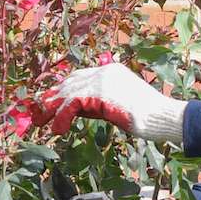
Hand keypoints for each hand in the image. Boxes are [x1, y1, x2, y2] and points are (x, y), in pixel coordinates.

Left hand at [47, 64, 186, 144]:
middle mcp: (104, 71)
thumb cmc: (147, 117)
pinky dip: (61, 117)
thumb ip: (96, 103)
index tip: (48, 103)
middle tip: (38, 114)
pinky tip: (58, 129)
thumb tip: (73, 110)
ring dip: (51, 109)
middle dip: (51, 99)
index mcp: (110, 71)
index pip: (78, 77)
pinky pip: (72, 104)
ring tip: (42, 123)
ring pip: (67, 93)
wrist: (162, 116)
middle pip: (69, 83)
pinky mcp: (100, 94)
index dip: (61, 90)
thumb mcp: (117, 106)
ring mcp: (102, 81)